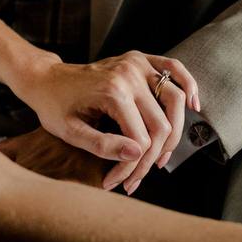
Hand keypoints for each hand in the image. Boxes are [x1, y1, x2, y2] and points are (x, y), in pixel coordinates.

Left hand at [16, 51, 199, 193]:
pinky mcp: (140, 59)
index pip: (140, 139)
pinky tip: (194, 105)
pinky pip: (175, 68)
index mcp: (112, 91)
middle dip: (152, 158)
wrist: (46, 79)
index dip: (133, 167)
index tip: (117, 182)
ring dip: (174, 132)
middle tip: (137, 179)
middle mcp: (129, 74)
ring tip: (162, 156)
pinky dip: (189, 85)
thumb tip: (137, 154)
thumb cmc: (54, 107)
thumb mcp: (70, 133)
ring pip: (175, 100)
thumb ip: (103, 146)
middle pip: (161, 124)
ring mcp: (137, 63)